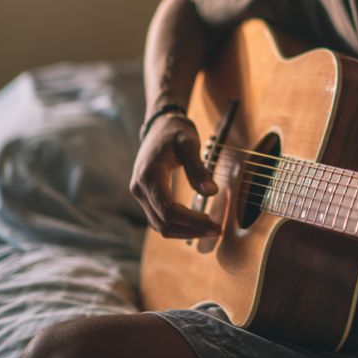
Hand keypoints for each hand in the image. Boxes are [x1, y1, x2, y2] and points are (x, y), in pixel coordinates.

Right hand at [130, 114, 220, 238]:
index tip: (214, 223)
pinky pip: (159, 218)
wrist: (159, 125)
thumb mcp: (189, 143)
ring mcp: (140, 194)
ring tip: (210, 230)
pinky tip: (197, 224)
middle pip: (163, 223)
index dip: (191, 222)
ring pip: (159, 225)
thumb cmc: (174, 131)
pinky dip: (178, 225)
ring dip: (184, 232)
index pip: (168, 210)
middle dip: (191, 231)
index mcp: (148, 176)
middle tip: (217, 231)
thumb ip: (198, 169)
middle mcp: (139, 189)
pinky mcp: (146, 196)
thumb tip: (212, 192)